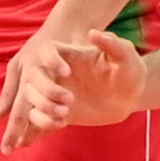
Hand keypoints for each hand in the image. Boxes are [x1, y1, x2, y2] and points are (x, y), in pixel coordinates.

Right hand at [0, 26, 145, 147]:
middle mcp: (55, 73)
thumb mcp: (126, 55)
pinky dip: (40, 125)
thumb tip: (94, 34)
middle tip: (69, 101)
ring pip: (30, 99)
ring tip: (65, 115)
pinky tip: (57, 127)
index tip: (67, 72)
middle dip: (45, 91)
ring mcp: (53, 93)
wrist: (128, 97)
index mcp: (68, 55)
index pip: (46, 51)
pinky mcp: (55, 112)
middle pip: (32, 78)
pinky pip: (36, 118)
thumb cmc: (129, 71)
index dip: (50, 61)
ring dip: (43, 108)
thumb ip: (113, 44)